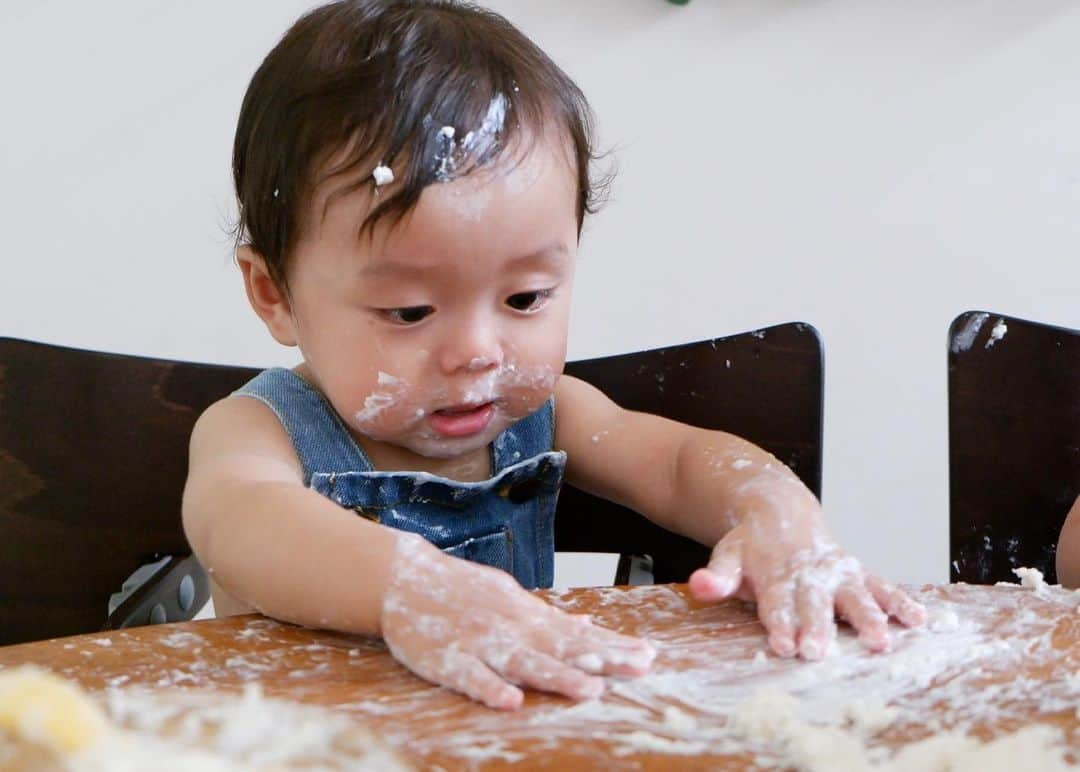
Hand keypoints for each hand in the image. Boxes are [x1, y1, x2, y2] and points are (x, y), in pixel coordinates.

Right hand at [380, 533, 656, 709]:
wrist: (402, 578)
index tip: (648, 655)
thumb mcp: (510, 597)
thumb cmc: (461, 591)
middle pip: (559, 647)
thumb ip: (547, 618)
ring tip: (591, 690)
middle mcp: (509, 628)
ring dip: (557, 676)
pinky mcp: (447, 660)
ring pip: (522, 663)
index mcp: (525, 614)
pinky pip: (471, 678)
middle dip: (600, 659)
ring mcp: (479, 643)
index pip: (576, 633)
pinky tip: (512, 703)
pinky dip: (491, 689)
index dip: (611, 645)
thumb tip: (588, 627)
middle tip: (638, 668)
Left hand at [687, 485, 925, 658]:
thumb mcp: (727, 557)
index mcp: (774, 575)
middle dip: (818, 628)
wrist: (778, 512)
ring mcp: (837, 573)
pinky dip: (900, 601)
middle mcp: (809, 575)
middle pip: (814, 605)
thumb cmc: (750, 547)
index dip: (779, 624)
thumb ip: (716, 577)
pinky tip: (918, 620)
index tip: (783, 645)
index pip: (776, 604)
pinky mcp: (858, 573)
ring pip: (854, 596)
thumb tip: (698, 587)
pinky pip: (882, 586)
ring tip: (880, 642)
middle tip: (820, 652)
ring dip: (868, 619)